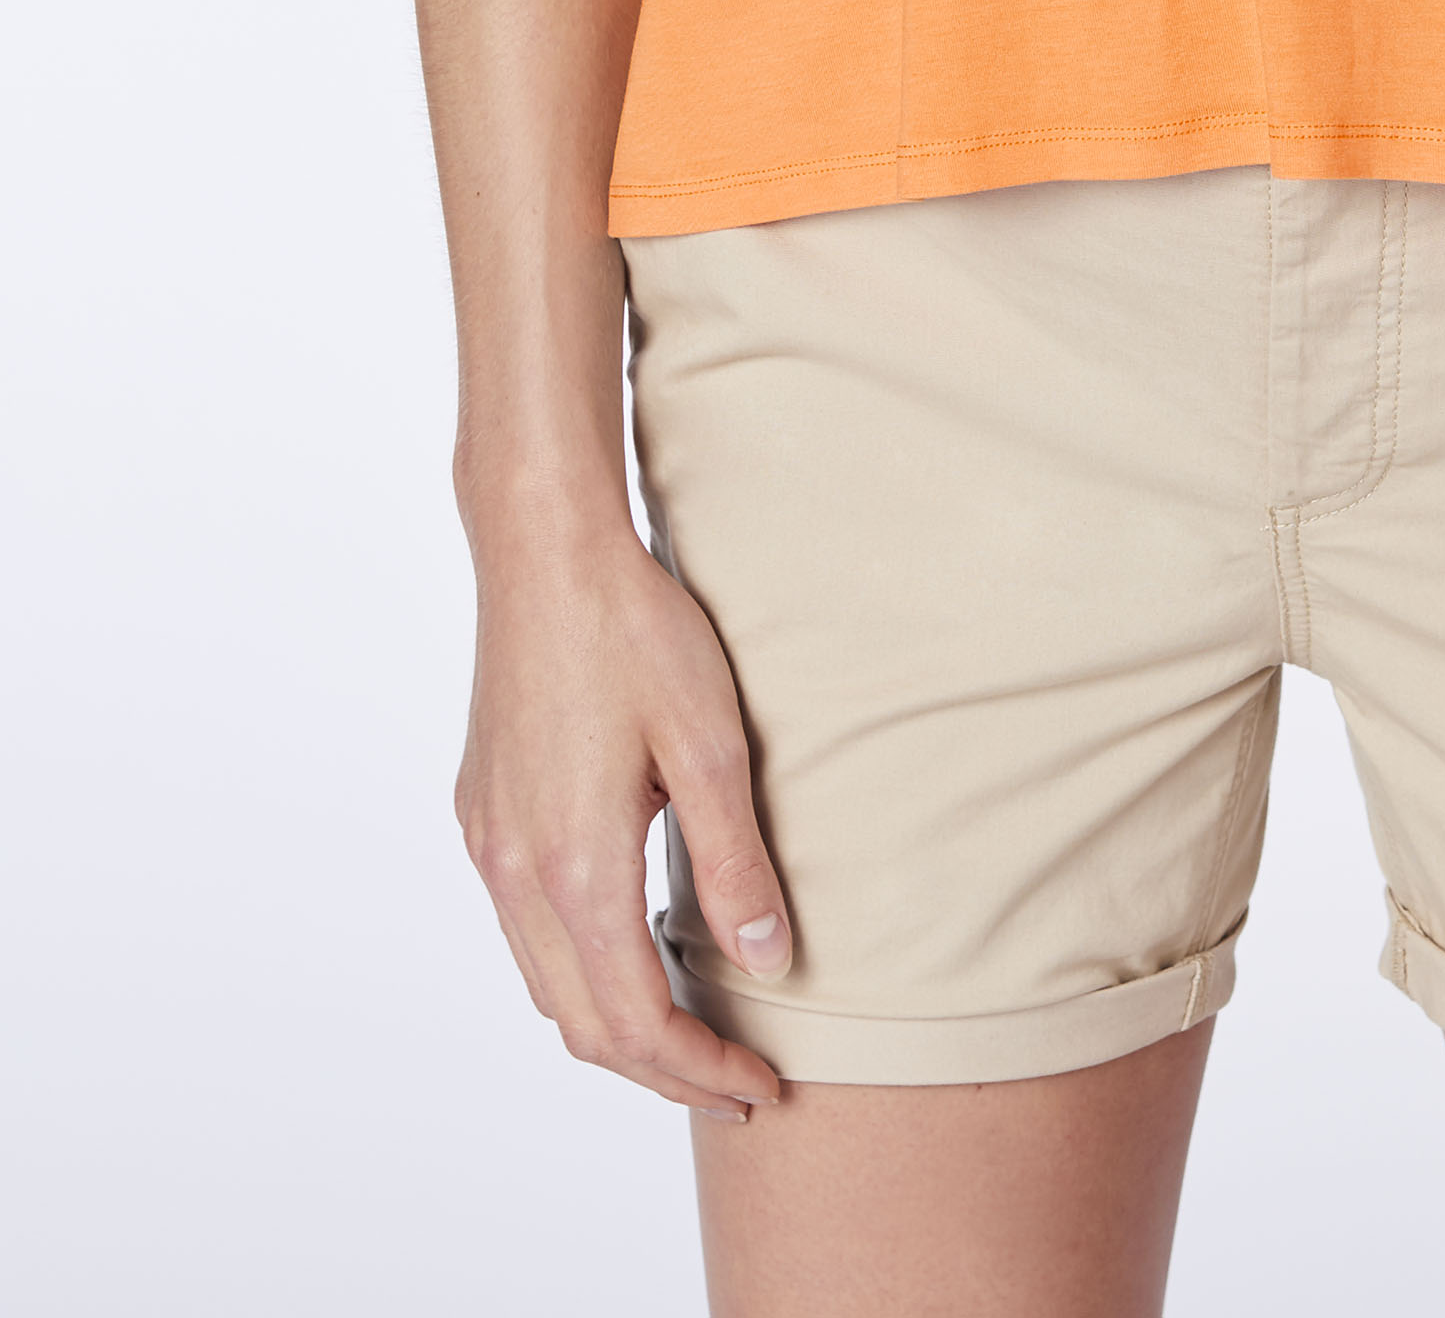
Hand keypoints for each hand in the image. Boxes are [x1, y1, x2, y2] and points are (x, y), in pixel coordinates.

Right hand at [455, 519, 790, 1119]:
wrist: (544, 552)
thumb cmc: (633, 633)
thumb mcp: (710, 746)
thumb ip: (735, 864)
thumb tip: (767, 964)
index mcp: (576, 869)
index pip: (636, 1024)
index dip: (701, 1072)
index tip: (763, 1087)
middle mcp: (516, 873)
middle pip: (583, 1025)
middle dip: (662, 1070)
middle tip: (739, 1081)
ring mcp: (488, 844)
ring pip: (547, 983)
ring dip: (616, 1024)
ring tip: (693, 1028)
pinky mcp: (482, 812)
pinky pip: (525, 931)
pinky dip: (581, 968)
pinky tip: (631, 943)